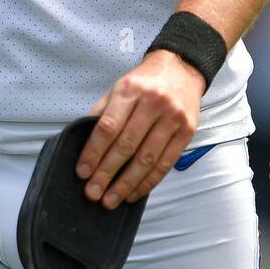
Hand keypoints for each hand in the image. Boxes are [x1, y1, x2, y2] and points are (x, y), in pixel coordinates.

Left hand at [75, 50, 204, 208]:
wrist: (181, 68)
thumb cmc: (144, 81)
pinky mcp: (187, 131)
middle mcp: (152, 103)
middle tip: (92, 193)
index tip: (82, 172)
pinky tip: (134, 193)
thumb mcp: (119, 87)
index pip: (108, 126)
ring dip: (126, 184)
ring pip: (147, 159)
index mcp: (130, 90)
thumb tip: (84, 143)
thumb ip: (102, 112)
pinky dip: (148, 182)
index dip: (93, 152)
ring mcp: (172, 118)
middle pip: (126, 146)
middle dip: (107, 173)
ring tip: (110, 200)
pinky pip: (166, 163)